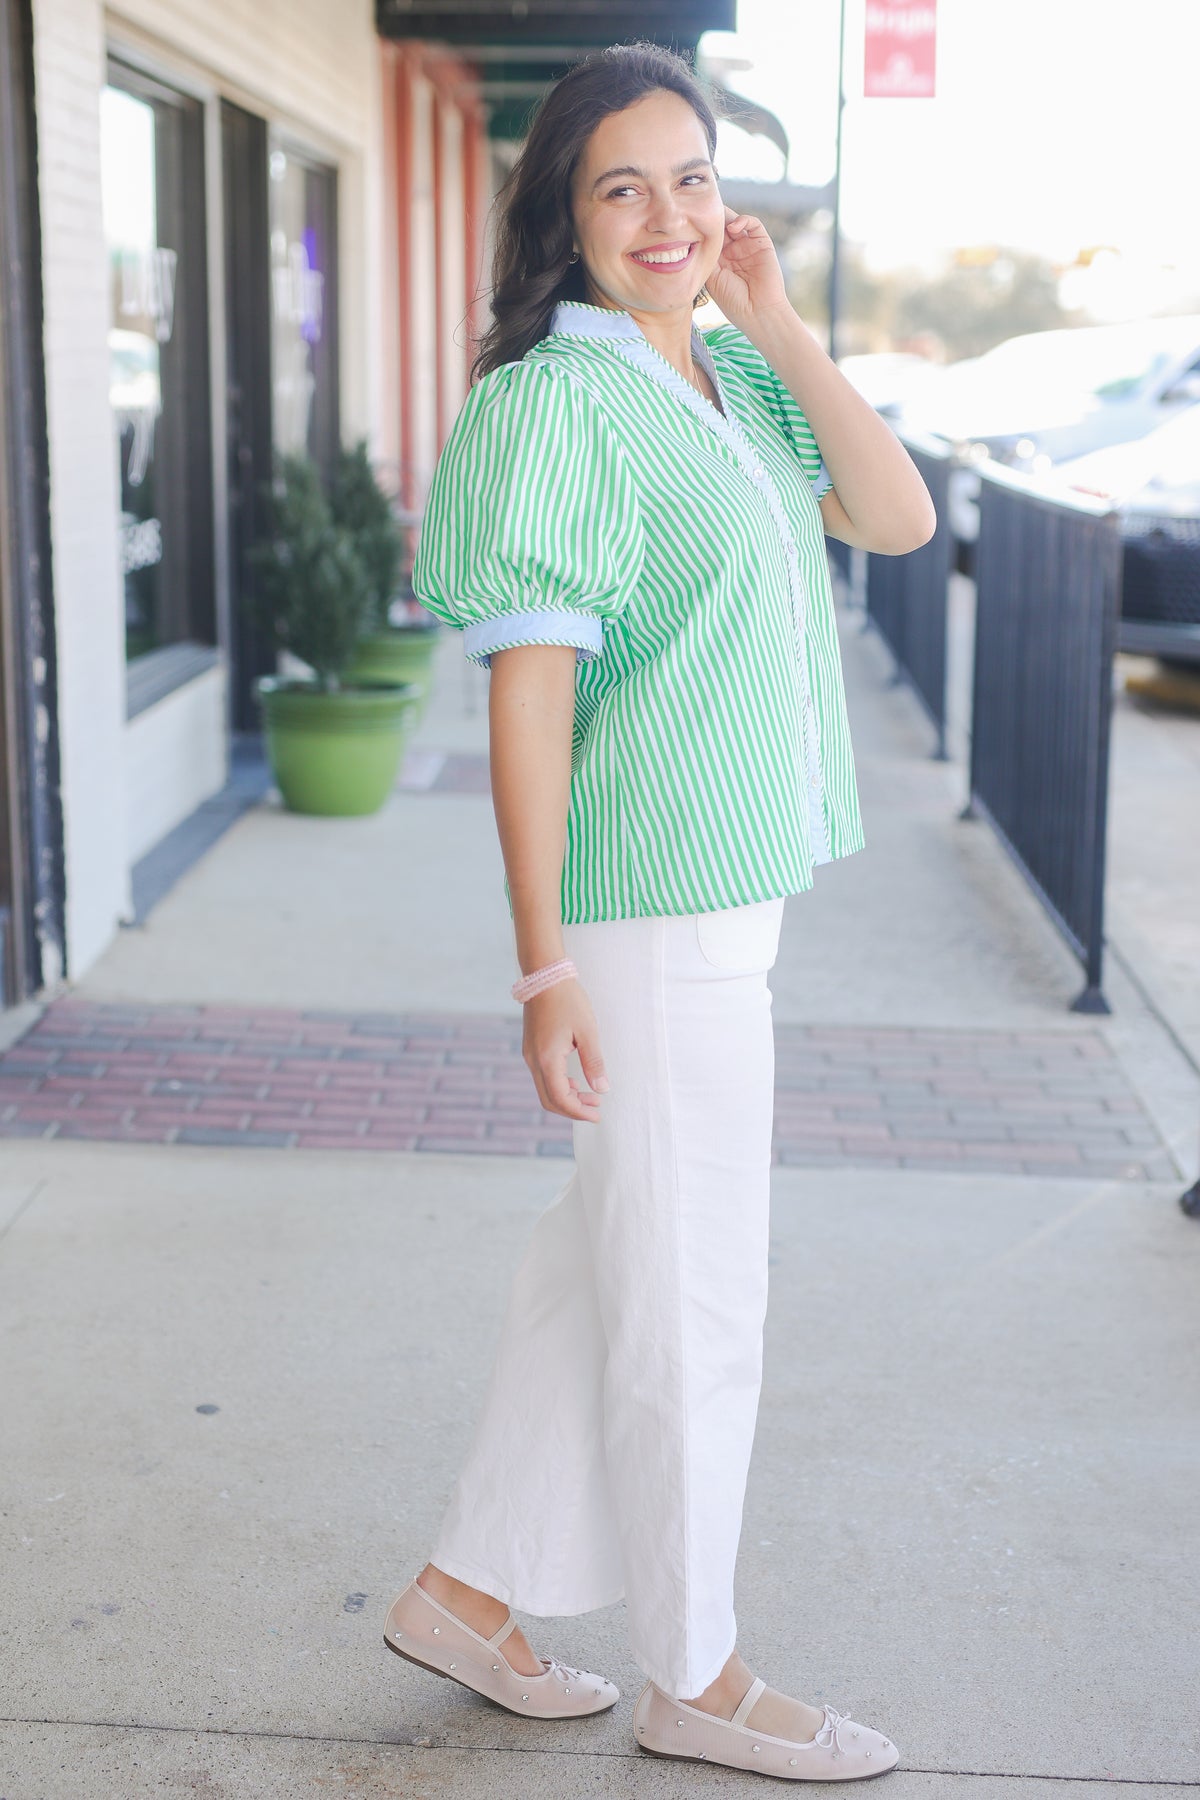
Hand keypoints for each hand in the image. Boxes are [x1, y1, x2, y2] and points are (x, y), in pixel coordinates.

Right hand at [521, 979, 608, 1123]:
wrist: (545, 977)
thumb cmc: (568, 1001)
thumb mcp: (587, 1032)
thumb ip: (594, 1063)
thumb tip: (602, 1089)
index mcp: (548, 1059)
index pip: (561, 1098)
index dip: (579, 1111)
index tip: (597, 1114)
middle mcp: (534, 1061)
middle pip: (549, 1099)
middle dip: (572, 1109)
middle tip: (596, 1109)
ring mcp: (530, 1055)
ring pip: (545, 1089)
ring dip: (567, 1097)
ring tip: (591, 1096)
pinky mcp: (531, 1049)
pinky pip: (543, 1076)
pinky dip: (559, 1085)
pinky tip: (577, 1082)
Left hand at [704, 205, 791, 328]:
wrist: (758, 312)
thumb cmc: (733, 301)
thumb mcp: (711, 278)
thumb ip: (706, 256)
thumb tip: (696, 234)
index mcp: (719, 260)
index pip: (709, 237)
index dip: (701, 228)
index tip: (689, 220)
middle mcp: (733, 251)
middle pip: (721, 226)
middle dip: (712, 218)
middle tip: (702, 212)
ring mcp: (747, 246)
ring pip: (735, 221)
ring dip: (725, 217)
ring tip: (716, 221)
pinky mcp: (762, 243)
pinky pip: (753, 224)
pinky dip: (743, 220)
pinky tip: (733, 227)